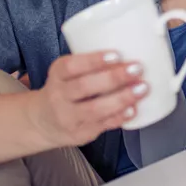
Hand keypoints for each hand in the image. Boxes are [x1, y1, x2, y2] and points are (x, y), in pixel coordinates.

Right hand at [28, 52, 148, 146]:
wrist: (43, 122)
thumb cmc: (65, 90)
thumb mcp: (67, 73)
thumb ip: (90, 65)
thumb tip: (130, 52)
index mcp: (57, 75)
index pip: (71, 66)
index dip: (94, 60)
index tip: (117, 54)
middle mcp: (59, 96)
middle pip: (85, 86)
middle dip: (114, 77)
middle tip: (137, 69)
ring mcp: (69, 117)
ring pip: (95, 108)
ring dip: (122, 98)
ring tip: (142, 88)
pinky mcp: (81, 133)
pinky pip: (102, 124)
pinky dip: (120, 117)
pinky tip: (133, 109)